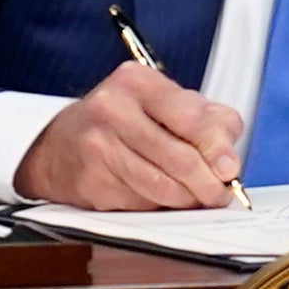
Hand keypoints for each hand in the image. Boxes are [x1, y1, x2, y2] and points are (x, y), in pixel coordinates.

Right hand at [20, 56, 248, 212]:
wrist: (58, 145)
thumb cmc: (122, 122)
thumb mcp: (163, 103)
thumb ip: (206, 120)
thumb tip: (228, 159)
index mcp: (137, 82)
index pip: (191, 117)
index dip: (217, 148)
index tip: (230, 168)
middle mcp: (113, 109)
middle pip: (179, 158)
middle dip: (208, 184)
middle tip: (219, 194)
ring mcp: (98, 147)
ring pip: (162, 187)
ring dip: (187, 200)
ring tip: (196, 198)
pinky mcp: (91, 182)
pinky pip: (141, 204)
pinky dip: (159, 206)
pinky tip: (160, 198)